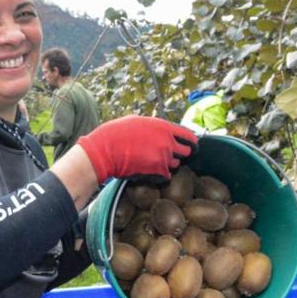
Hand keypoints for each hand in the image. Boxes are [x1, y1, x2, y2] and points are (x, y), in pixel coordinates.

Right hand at [76, 116, 197, 183]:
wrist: (105, 150)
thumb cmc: (117, 133)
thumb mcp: (139, 122)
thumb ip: (155, 127)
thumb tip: (162, 131)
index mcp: (164, 127)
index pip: (189, 135)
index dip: (191, 142)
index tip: (191, 146)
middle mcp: (168, 141)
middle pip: (186, 151)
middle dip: (180, 154)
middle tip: (169, 156)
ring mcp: (164, 157)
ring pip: (176, 164)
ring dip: (168, 164)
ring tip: (152, 162)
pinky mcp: (158, 171)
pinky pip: (166, 176)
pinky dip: (160, 175)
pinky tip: (149, 171)